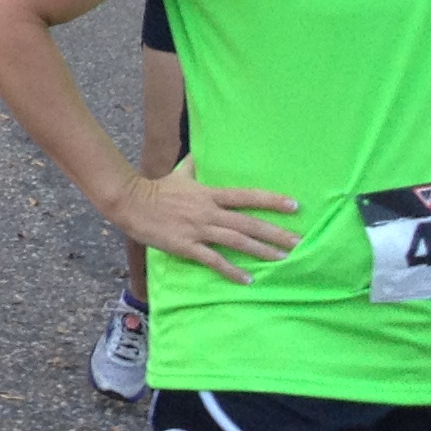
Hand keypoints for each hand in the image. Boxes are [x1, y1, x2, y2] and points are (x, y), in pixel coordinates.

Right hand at [105, 163, 300, 281]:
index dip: (271, 200)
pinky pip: (214, 260)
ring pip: (236, 241)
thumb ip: (192, 166)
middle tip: (300, 241)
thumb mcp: (178, 174)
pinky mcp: (186, 245)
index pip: (246, 196)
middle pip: (248, 222)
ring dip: (261, 250)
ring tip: (283, 259)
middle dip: (276, 232)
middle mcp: (208, 212)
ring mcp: (198, 229)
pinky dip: (232, 270)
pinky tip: (248, 280)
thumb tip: (198, 151)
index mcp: (209, 194)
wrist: (130, 203)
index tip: (295, 206)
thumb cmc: (156, 189)